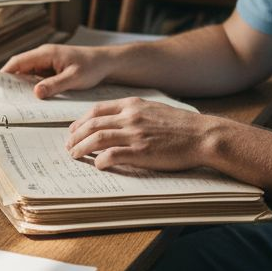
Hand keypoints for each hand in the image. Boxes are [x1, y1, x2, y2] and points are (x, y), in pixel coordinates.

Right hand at [1, 44, 114, 98]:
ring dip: (22, 86)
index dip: (5, 73)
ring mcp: (47, 62)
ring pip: (28, 73)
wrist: (106, 63)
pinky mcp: (52, 69)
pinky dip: (33, 87)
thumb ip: (55, 85)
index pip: (18, 61)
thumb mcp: (74, 78)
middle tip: (2, 98)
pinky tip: (31, 100)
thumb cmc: (92, 67)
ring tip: (13, 102)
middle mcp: (44, 55)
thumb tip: (36, 93)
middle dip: (11, 81)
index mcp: (46, 53)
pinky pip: (37, 77)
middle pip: (20, 68)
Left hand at [66, 98, 215, 171]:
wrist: (202, 135)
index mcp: (133, 105)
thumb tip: (117, 122)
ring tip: (74, 155)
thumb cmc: (181, 126)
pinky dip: (100, 160)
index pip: (97, 110)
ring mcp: (135, 134)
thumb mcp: (155, 110)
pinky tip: (97, 165)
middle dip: (76, 136)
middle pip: (92, 124)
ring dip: (82, 148)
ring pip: (97, 139)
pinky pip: (112, 155)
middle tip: (69, 145)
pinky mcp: (141, 151)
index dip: (81, 121)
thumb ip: (135, 113)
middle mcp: (130, 117)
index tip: (74, 130)